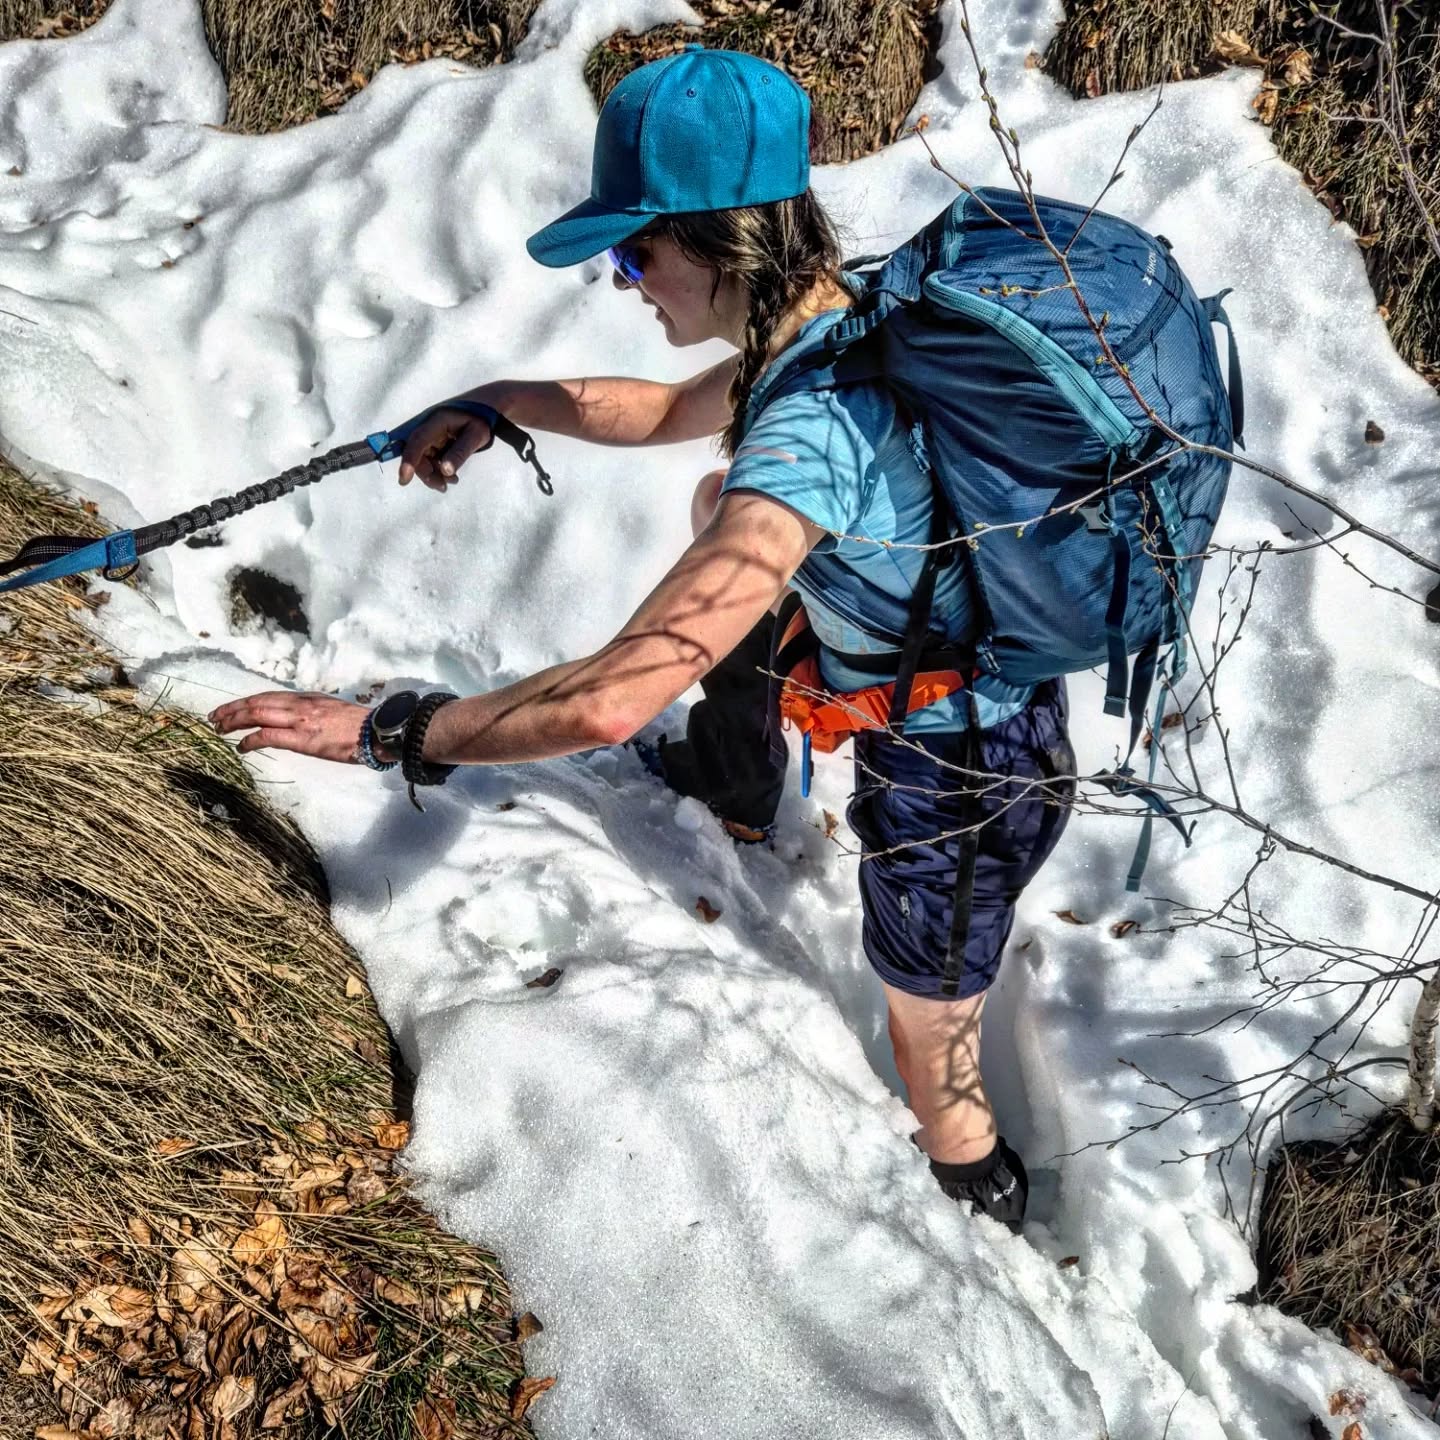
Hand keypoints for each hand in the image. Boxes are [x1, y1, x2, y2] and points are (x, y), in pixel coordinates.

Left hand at [208, 692, 373, 763]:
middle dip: (231, 709)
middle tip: (213, 718)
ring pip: (257, 714)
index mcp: (305, 698)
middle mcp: (298, 704)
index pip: (266, 696)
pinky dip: (251, 740)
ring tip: (219, 729)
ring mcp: (299, 720)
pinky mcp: (302, 738)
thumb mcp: (329, 710)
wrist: (375, 731)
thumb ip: (310, 711)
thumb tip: (294, 719)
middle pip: (256, 702)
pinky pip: (268, 736)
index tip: (228, 709)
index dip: (244, 702)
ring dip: (234, 722)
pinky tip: (241, 747)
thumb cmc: (357, 725)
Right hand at [397, 406, 493, 491]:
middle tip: (443, 487)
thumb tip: (445, 471)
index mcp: (437, 421)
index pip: (418, 441)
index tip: (404, 479)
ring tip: (452, 481)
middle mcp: (428, 429)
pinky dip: (437, 472)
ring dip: (433, 475)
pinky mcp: (432, 444)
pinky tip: (450, 477)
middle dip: (426, 474)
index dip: (409, 460)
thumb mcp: (476, 436)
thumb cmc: (479, 420)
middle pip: (416, 454)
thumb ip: (460, 452)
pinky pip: (428, 460)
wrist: (480, 411)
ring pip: (421, 460)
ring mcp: (429, 437)